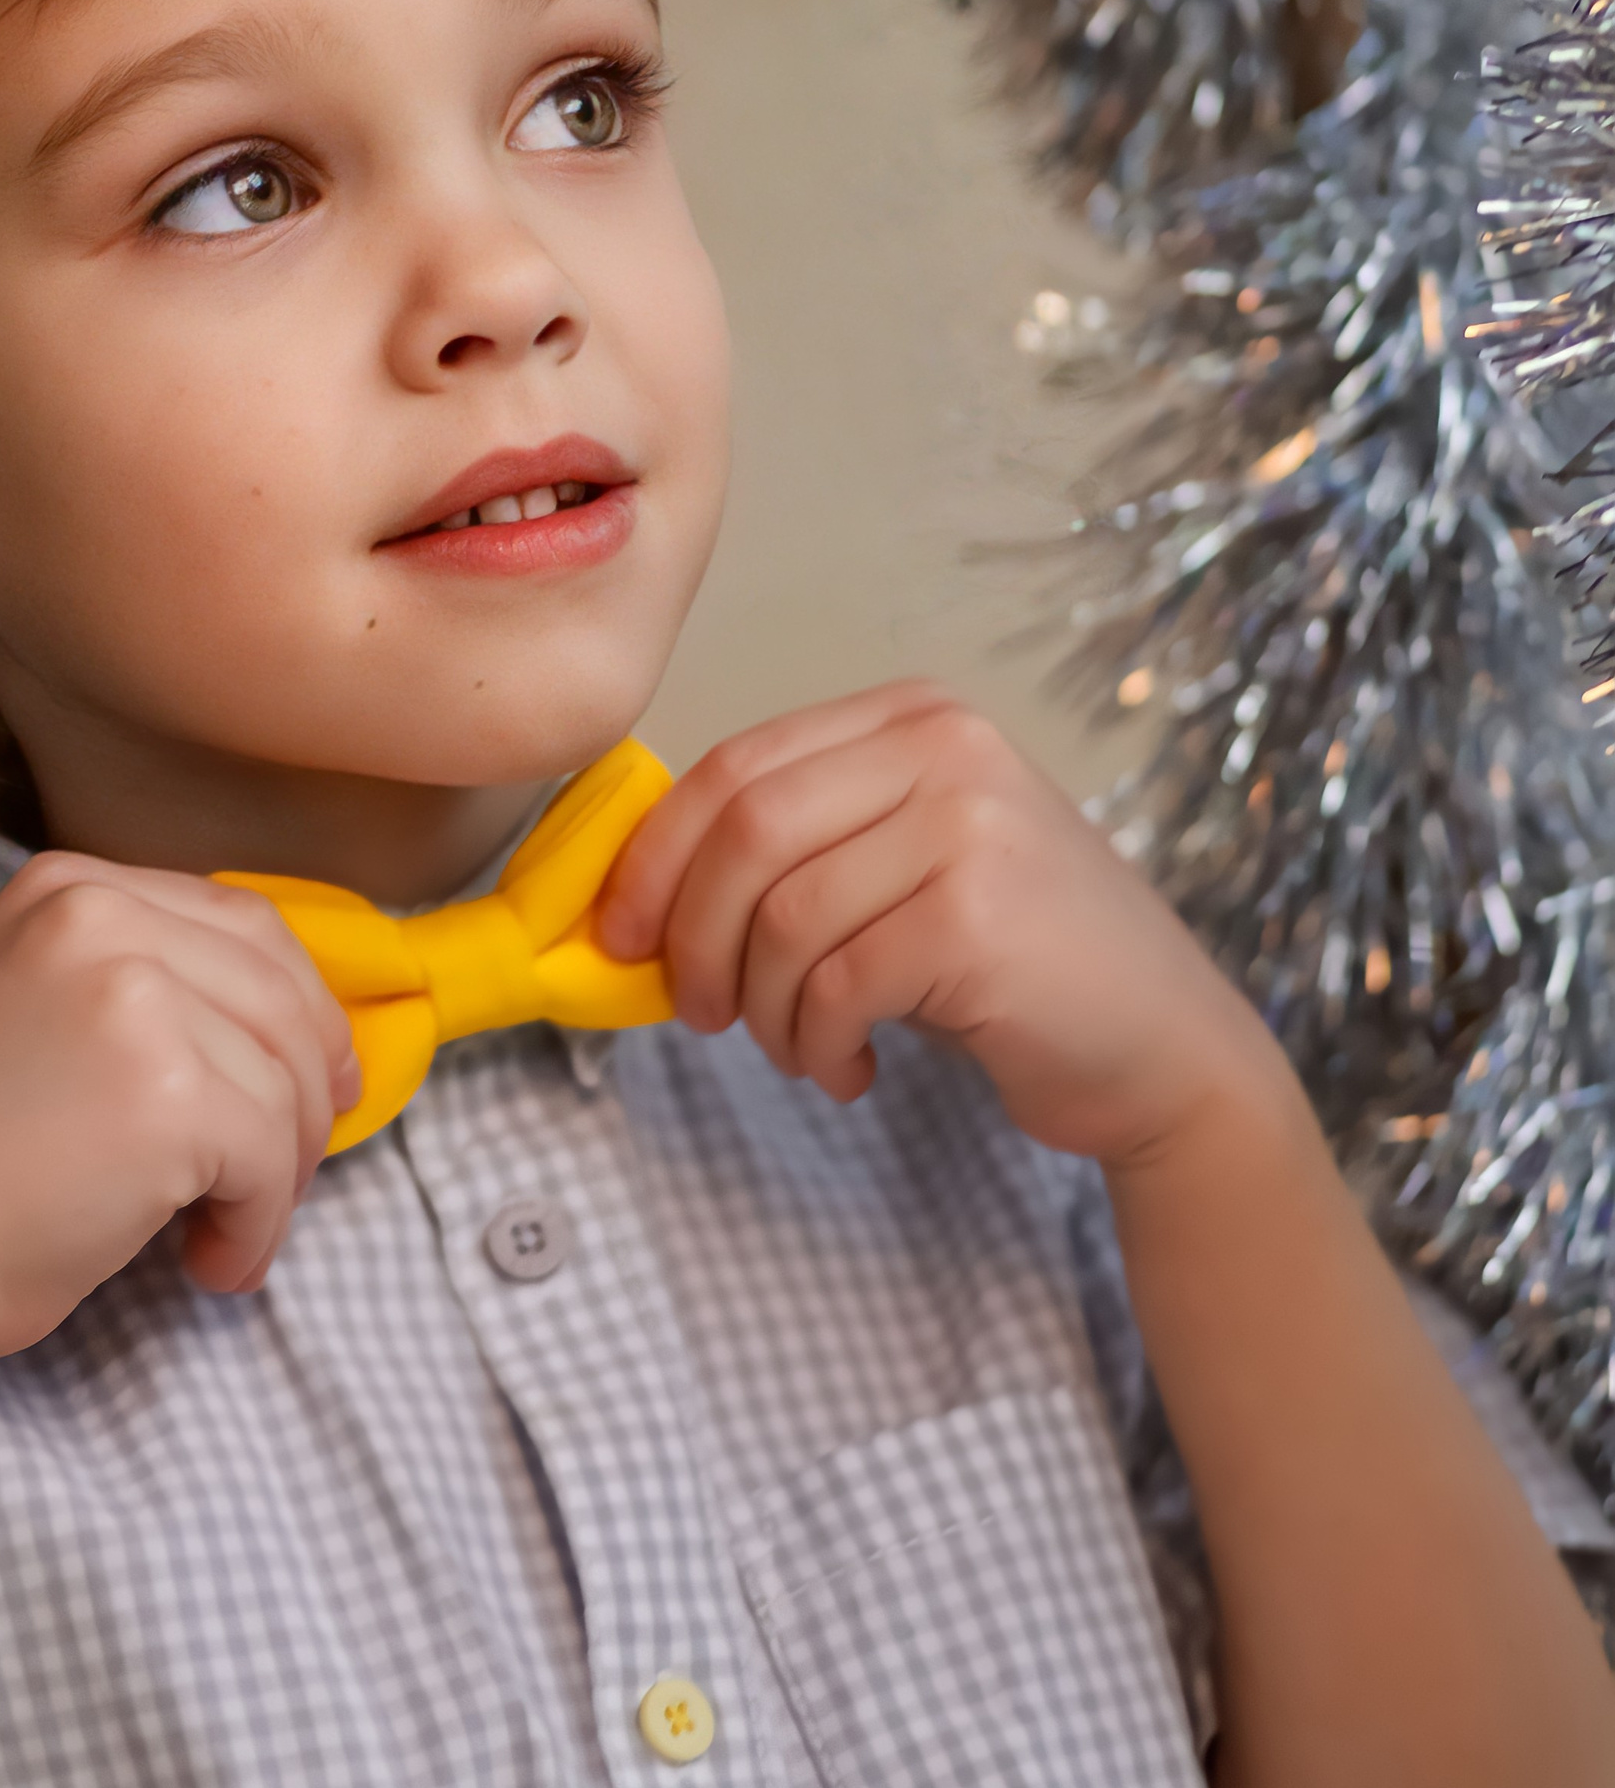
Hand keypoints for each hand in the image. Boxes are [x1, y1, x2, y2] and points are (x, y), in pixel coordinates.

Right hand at [0, 856, 358, 1372]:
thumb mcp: (18, 1007)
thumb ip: (122, 984)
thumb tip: (271, 1022)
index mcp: (65, 888)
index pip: (241, 921)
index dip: (296, 1004)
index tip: (313, 1074)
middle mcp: (101, 919)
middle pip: (281, 992)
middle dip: (308, 1088)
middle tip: (292, 1168)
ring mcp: (138, 999)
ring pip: (286, 1082)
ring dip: (278, 1176)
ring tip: (223, 1236)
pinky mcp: (171, 1095)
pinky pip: (270, 1159)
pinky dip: (258, 1226)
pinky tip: (210, 1263)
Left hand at [598, 681, 1288, 1171]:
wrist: (1167, 1050)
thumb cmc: (1013, 968)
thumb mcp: (901, 872)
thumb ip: (795, 854)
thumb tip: (638, 899)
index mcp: (912, 718)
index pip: (735, 765)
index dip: (656, 854)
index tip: (620, 932)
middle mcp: (944, 749)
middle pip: (743, 830)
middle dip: (691, 935)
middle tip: (696, 1011)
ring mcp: (968, 825)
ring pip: (779, 917)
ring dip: (760, 1009)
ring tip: (797, 1049)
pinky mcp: (978, 917)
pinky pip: (832, 984)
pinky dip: (814, 1044)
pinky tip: (849, 1069)